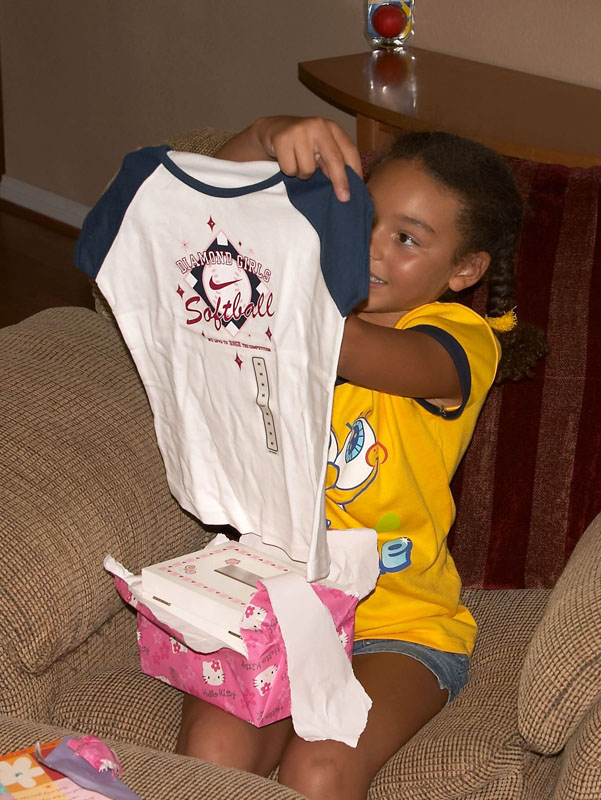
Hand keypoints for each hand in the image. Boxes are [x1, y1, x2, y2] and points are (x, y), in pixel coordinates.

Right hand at [218, 116, 362, 201]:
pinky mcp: (282, 139)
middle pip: (333, 159)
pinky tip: (287, 160)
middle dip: (339, 181)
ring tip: (299, 163)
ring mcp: (299, 130)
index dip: (354, 171)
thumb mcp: (320, 148)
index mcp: (331, 127)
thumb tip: (344, 187)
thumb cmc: (301, 143)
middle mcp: (317, 125)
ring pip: (308, 169)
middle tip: (344, 198)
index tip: (356, 190)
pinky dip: (289, 171)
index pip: (348, 150)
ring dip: (303, 174)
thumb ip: (332, 161)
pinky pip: (290, 169)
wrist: (272, 129)